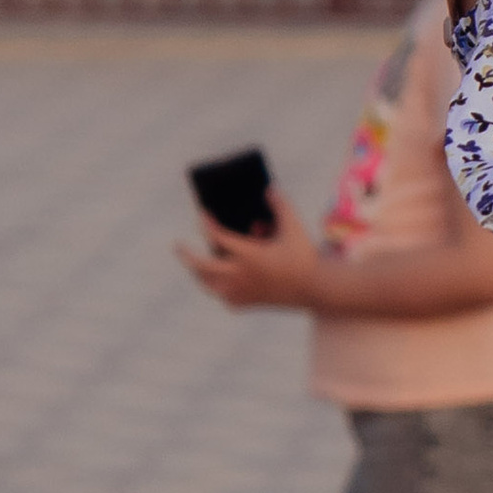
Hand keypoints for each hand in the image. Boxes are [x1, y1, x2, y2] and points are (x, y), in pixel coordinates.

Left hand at [177, 188, 328, 312]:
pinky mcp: (245, 303)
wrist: (315, 289)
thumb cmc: (304, 255)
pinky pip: (223, 296)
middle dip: (186, 254)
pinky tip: (223, 280)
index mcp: (249, 255)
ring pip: (208, 284)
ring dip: (199, 273)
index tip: (202, 213)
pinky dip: (219, 287)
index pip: (217, 237)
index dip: (207, 223)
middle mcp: (240, 275)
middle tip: (177, 245)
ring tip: (197, 264)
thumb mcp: (294, 226)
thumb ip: (281, 204)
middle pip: (201, 266)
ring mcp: (240, 292)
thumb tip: (268, 189)